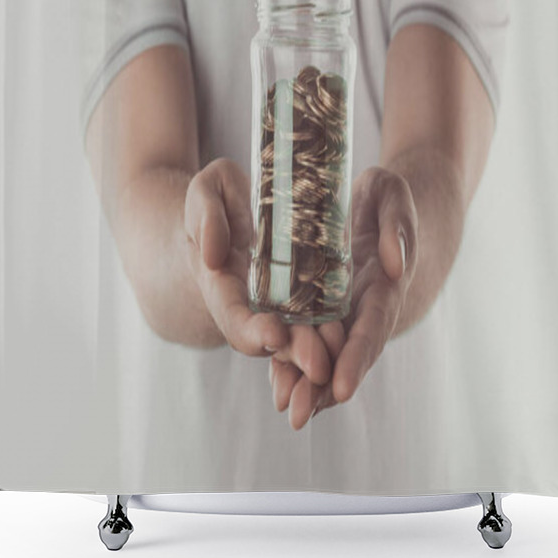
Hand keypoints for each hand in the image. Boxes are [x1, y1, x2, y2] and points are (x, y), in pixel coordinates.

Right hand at [184, 158, 333, 387]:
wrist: (230, 207)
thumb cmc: (214, 196)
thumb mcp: (206, 191)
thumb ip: (205, 216)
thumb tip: (214, 257)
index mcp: (220, 284)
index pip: (234, 318)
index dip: (253, 331)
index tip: (276, 334)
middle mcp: (248, 303)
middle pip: (271, 338)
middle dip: (295, 352)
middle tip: (322, 365)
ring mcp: (275, 302)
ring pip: (298, 335)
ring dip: (317, 352)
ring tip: (341, 357)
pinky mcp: (300, 292)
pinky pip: (316, 317)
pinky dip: (330, 332)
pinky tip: (352, 338)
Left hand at [269, 166, 418, 429]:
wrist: (374, 202)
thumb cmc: (383, 195)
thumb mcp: (391, 194)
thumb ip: (396, 225)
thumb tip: (395, 266)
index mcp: (384, 283)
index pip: (373, 324)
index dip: (358, 355)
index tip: (343, 387)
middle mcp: (365, 304)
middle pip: (347, 351)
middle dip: (325, 384)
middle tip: (301, 415)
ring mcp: (344, 307)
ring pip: (327, 352)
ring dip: (308, 383)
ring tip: (288, 412)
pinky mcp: (323, 303)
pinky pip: (309, 336)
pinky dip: (296, 361)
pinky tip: (280, 386)